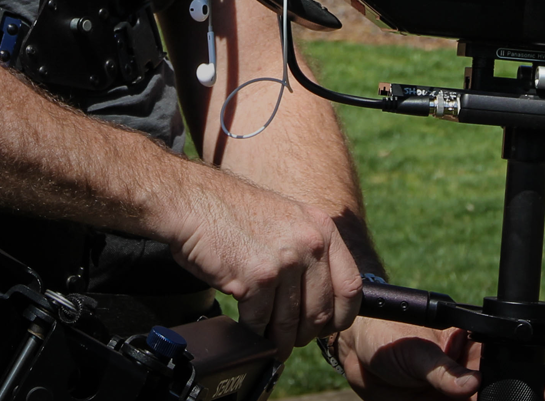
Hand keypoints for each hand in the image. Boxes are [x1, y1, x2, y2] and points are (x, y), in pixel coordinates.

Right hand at [161, 169, 362, 359]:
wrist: (193, 201)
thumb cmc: (232, 212)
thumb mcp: (287, 219)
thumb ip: (308, 250)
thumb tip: (317, 292)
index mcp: (322, 228)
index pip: (351, 286)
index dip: (342, 315)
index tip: (329, 326)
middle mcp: (310, 244)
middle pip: (321, 311)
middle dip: (306, 334)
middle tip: (293, 339)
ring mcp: (285, 262)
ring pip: (291, 323)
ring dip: (280, 340)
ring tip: (272, 343)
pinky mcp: (257, 279)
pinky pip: (261, 322)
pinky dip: (254, 333)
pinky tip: (248, 329)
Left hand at [334, 319, 544, 400]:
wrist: (355, 356)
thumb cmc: (384, 337)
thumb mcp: (413, 350)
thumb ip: (440, 368)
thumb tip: (471, 384)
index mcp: (474, 345)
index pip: (515, 356)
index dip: (537, 373)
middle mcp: (473, 372)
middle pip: (509, 390)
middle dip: (518, 398)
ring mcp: (460, 395)